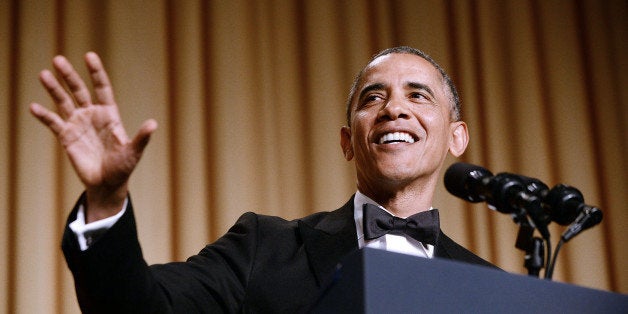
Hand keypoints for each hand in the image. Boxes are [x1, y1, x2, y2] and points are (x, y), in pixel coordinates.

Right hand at [30, 52, 156, 221]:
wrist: (107, 184)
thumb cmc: (123, 167)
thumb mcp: (133, 152)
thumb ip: (141, 137)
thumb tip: (153, 124)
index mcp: (109, 114)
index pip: (102, 88)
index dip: (95, 72)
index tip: (89, 56)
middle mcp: (92, 115)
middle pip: (78, 90)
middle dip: (69, 75)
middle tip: (58, 59)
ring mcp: (78, 124)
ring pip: (63, 102)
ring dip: (53, 89)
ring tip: (43, 74)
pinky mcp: (66, 137)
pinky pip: (53, 123)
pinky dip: (43, 115)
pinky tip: (34, 107)